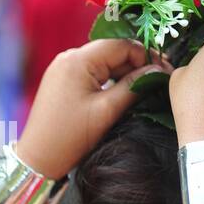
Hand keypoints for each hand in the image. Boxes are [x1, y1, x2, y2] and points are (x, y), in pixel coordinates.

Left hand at [14, 38, 165, 178]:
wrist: (38, 159)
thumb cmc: (70, 137)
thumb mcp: (107, 110)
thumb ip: (134, 86)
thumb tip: (158, 71)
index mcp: (78, 60)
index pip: (121, 45)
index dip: (146, 56)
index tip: (164, 71)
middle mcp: (68, 57)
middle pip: (112, 51)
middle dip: (136, 64)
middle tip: (160, 80)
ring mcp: (63, 68)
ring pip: (103, 62)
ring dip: (124, 73)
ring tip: (145, 88)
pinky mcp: (62, 80)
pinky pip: (92, 72)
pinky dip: (109, 80)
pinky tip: (123, 92)